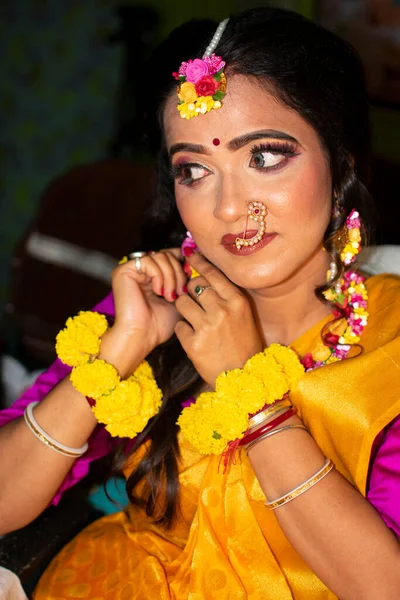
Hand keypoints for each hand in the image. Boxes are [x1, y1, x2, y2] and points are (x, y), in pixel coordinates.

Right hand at [104, 249, 186, 375]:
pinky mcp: (124, 270)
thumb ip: (185, 280)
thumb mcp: (179, 299)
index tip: (191, 277)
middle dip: (179, 272)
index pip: (170, 256)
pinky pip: (149, 261)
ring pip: (161, 256)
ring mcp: (131, 269)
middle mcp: (140, 270)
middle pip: (167, 254)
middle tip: (180, 293)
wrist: (142, 337)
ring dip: (171, 276)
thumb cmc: (159, 325)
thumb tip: (195, 260)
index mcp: (151, 276)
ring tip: (170, 296)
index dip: (183, 263)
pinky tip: (158, 292)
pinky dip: (159, 276)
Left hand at [174, 252, 262, 386]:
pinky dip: (184, 330)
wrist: (243, 377)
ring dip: (184, 309)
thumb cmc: (244, 344)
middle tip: (193, 298)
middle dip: (190, 289)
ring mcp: (207, 327)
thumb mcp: (244, 315)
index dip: (198, 263)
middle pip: (194, 285)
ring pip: (182, 302)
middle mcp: (222, 310)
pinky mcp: (193, 344)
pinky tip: (194, 337)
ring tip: (194, 319)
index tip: (189, 256)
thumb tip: (205, 274)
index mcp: (237, 301)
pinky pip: (179, 325)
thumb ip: (227, 295)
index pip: (212, 273)